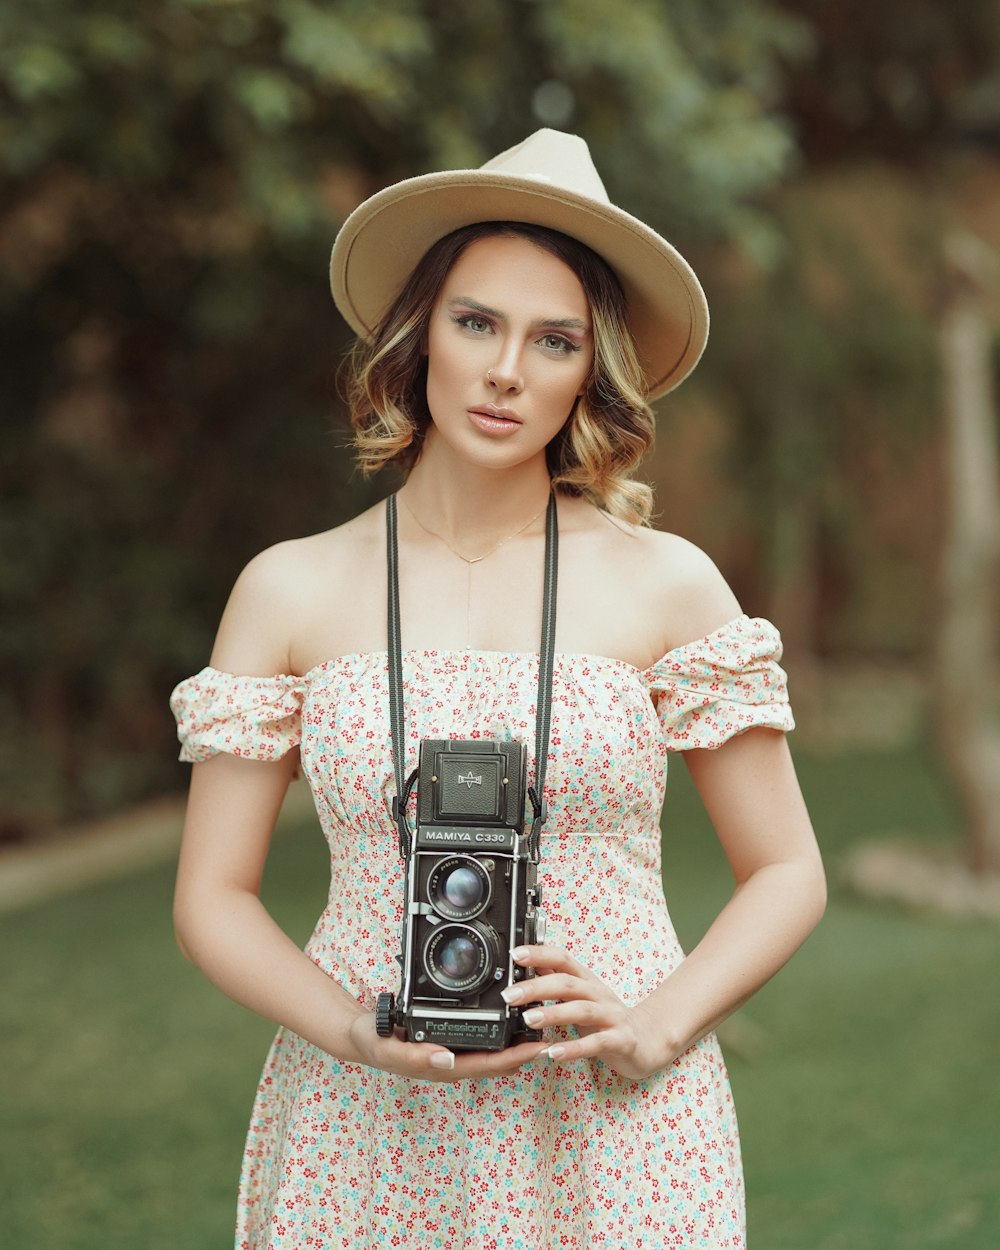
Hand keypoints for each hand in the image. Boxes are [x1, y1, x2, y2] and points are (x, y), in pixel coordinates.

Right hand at [346, 1011, 548, 1082]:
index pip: (486, 1064)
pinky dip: (499, 1033)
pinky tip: (511, 1020)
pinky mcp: (448, 1039)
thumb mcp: (387, 1047)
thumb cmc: (374, 1041)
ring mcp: (451, 1052)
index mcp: (441, 1065)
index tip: (538, 1046)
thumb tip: (447, 1060)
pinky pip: (480, 1040)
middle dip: (524, 1050)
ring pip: (491, 1052)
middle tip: (552, 1033)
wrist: (359, 1035)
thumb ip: (413, 1054)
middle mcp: (451, 1061)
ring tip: (541, 1025)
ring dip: (515, 1042)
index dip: (514, 1057)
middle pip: (497, 1061)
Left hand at [502, 943, 674, 1080]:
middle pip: (567, 983)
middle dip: (537, 987)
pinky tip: (553, 1053)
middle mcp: (598, 994)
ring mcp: (612, 1016)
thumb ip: (556, 982)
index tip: (515, 954)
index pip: (563, 958)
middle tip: (511, 995)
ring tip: (528, 1020)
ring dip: (553, 1013)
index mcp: (586, 981)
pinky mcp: (621, 1040)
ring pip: (582, 1010)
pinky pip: (597, 1043)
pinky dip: (574, 1048)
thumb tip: (527, 964)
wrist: (649, 1039)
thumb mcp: (580, 997)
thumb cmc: (607, 1018)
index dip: (540, 953)